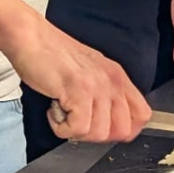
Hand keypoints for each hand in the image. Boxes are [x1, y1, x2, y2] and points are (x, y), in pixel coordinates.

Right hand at [6, 17, 150, 142]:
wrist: (32, 37)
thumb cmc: (53, 56)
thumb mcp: (90, 72)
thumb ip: (104, 95)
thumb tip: (109, 124)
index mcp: (118, 77)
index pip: (142, 115)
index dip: (124, 130)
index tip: (100, 127)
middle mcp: (112, 80)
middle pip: (123, 130)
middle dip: (97, 135)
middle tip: (77, 120)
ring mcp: (97, 85)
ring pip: (99, 133)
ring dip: (75, 130)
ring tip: (62, 110)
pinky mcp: (78, 90)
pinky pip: (77, 129)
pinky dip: (61, 127)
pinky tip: (53, 110)